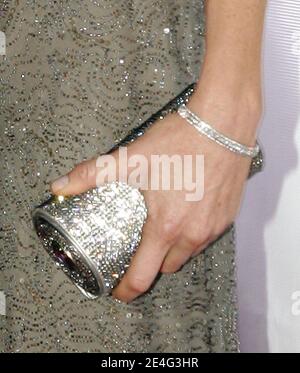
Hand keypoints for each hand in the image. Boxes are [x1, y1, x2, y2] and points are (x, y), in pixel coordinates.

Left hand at [51, 90, 260, 302]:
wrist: (224, 124)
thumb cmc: (181, 141)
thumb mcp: (132, 158)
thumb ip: (93, 174)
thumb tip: (60, 185)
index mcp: (165, 227)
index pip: (143, 276)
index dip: (127, 290)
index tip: (120, 291)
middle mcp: (192, 234)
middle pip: (167, 267)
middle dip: (151, 263)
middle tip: (141, 247)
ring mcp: (213, 227)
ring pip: (189, 253)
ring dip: (174, 248)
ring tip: (163, 226)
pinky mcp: (228, 217)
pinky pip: (206, 237)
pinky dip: (193, 233)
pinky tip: (186, 212)